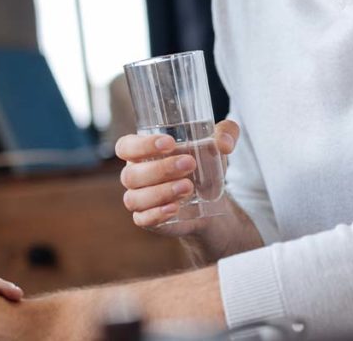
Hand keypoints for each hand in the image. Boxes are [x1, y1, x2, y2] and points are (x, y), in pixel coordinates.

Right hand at [116, 119, 239, 236]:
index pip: (126, 146)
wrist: (211, 200)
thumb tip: (224, 143)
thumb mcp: (216, 144)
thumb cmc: (203, 165)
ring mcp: (138, 199)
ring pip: (135, 198)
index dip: (141, 145)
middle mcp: (134, 175)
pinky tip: (176, 208)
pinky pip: (143, 219)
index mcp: (140, 152)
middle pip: (131, 174)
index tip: (169, 143)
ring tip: (188, 187)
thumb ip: (226, 133)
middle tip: (189, 163)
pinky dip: (157, 214)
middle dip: (160, 169)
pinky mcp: (147, 219)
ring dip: (160, 192)